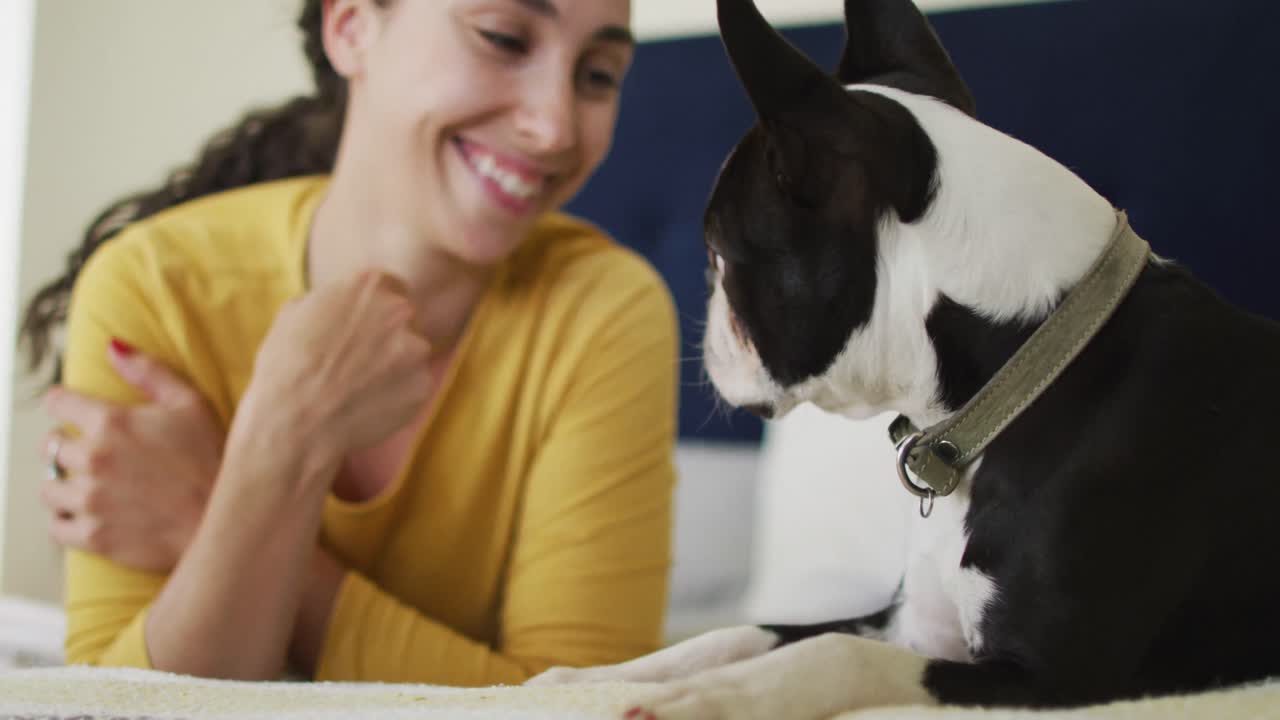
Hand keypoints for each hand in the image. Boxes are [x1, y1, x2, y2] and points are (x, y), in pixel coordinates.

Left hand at [41, 341, 224, 572]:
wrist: (226, 520)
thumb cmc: (213, 460)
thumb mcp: (191, 405)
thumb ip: (148, 372)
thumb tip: (112, 347)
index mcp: (112, 422)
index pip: (58, 403)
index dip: (66, 405)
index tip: (76, 414)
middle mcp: (94, 459)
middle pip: (51, 446)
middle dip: (68, 446)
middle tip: (92, 453)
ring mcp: (90, 500)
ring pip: (50, 487)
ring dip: (65, 484)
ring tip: (90, 486)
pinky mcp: (93, 535)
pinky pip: (56, 527)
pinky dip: (66, 521)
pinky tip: (88, 514)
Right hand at [237, 270, 432, 477]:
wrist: (293, 422)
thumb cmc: (285, 366)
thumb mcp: (295, 312)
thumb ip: (333, 299)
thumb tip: (344, 301)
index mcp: (369, 285)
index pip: (390, 288)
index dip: (376, 310)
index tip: (363, 328)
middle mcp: (400, 311)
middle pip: (406, 320)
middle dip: (387, 337)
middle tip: (359, 361)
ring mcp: (416, 351)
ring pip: (412, 355)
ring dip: (394, 367)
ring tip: (358, 386)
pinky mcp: (422, 387)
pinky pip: (413, 387)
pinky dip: (397, 395)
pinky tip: (367, 404)